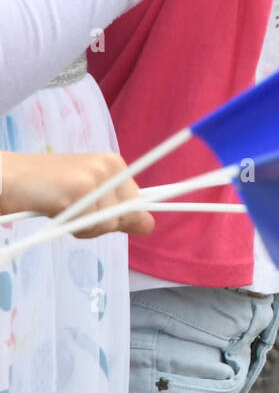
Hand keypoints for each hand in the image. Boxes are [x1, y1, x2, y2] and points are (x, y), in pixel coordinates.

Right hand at [0, 152, 154, 237]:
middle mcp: (111, 165)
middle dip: (101, 225)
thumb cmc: (44, 190)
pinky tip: (56, 210)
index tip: (100, 217)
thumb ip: (117, 210)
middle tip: (73, 213)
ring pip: (109, 224)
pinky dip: (72, 227)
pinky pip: (88, 224)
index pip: (138, 203)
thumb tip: (150, 225)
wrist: (8, 179)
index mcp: (115, 164)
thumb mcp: (87, 198)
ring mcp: (97, 175)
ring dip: (84, 228)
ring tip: (62, 209)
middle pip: (127, 216)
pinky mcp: (81, 187)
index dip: (120, 218)